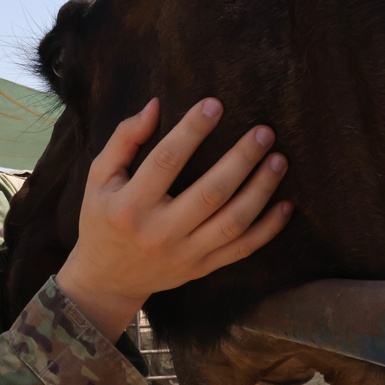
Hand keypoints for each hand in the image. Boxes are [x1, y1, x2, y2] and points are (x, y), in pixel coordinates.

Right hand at [55, 97, 291, 340]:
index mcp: (131, 205)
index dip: (192, 131)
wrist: (106, 279)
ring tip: (279, 160)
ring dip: (260, 190)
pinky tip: (286, 205)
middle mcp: (160, 232)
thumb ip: (124, 140)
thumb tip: (156, 105)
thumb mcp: (99, 177)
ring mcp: (184, 254)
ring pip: (232, 222)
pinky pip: (242, 249)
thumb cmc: (103, 218)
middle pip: (210, 193)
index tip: (215, 104)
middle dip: (241, 160)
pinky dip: (268, 229)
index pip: (166, 162)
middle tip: (264, 132)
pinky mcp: (202, 268)